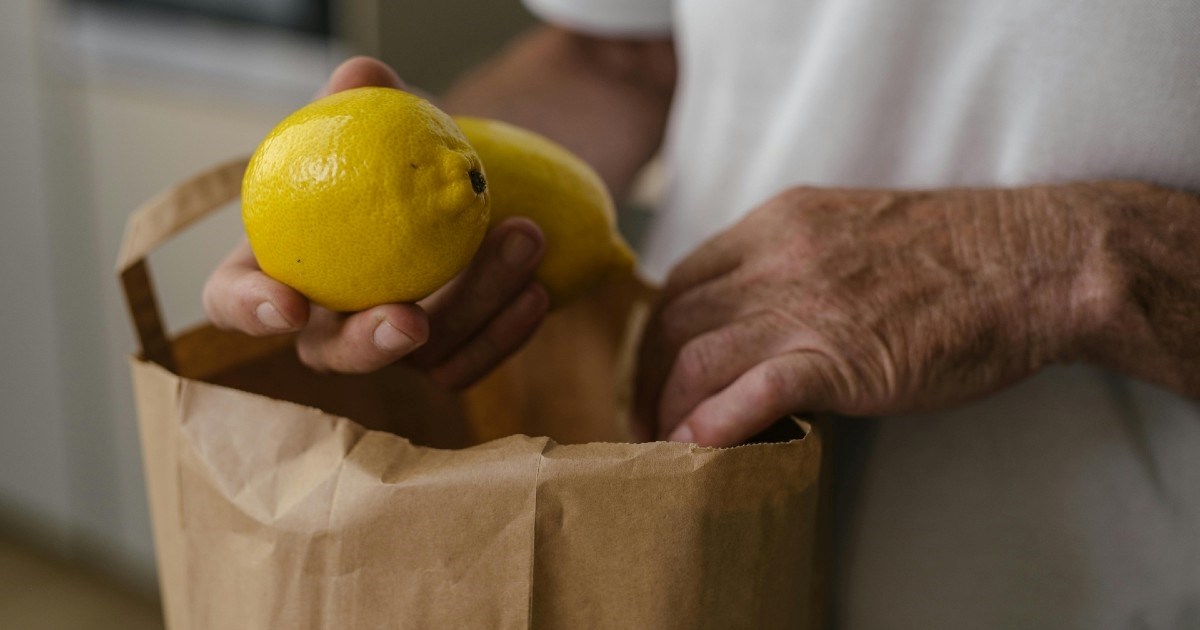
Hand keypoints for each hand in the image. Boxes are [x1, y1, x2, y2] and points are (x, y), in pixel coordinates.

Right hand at [203, 57, 549, 387]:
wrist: (463, 182)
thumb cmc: (395, 152)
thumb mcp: (377, 122)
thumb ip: (356, 100)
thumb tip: (364, 75)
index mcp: (282, 264)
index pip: (235, 299)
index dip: (250, 309)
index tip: (287, 305)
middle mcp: (330, 318)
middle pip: (332, 354)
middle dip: (369, 345)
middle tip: (412, 319)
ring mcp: (390, 345)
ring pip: (423, 355)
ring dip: (476, 303)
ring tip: (525, 237)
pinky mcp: (448, 355)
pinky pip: (474, 361)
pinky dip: (507, 332)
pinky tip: (538, 290)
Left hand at [634, 185, 1093, 445]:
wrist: (1034, 264)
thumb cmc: (960, 255)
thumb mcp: (853, 232)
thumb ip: (797, 263)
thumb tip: (761, 318)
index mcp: (779, 221)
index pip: (683, 277)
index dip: (659, 331)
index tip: (660, 368)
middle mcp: (777, 256)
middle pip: (674, 319)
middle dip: (649, 374)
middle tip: (651, 416)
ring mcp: (804, 305)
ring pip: (694, 357)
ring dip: (668, 408)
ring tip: (667, 446)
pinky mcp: (837, 356)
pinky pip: (749, 391)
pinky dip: (711, 425)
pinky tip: (696, 452)